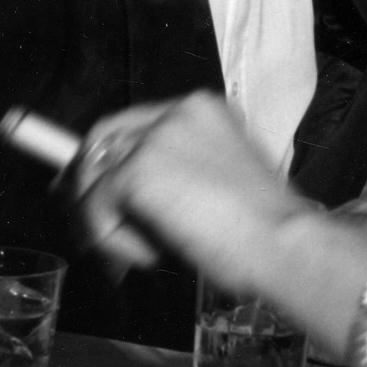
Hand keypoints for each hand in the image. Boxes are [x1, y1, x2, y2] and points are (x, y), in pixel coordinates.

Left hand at [70, 91, 315, 291]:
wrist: (283, 242)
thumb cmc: (263, 228)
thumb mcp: (215, 181)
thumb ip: (175, 173)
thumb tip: (122, 195)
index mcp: (201, 109)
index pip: (132, 124)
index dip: (105, 157)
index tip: (84, 187)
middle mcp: (176, 112)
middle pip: (102, 138)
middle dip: (84, 185)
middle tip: (87, 228)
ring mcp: (156, 137)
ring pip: (93, 177)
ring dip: (103, 222)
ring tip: (139, 254)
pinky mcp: (138, 170)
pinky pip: (95, 209)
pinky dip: (112, 241)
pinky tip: (152, 257)